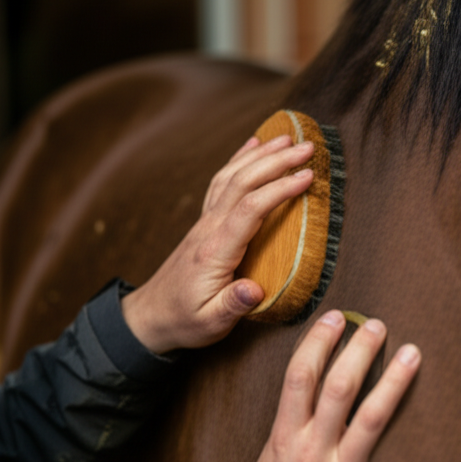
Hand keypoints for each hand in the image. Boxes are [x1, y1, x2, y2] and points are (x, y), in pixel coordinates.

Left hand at [122, 134, 314, 353]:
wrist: (151, 315)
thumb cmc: (186, 320)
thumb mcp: (211, 323)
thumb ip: (233, 305)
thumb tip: (254, 290)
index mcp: (216, 251)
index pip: (250, 209)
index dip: (279, 189)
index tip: (308, 176)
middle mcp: (209, 229)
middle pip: (243, 182)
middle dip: (277, 161)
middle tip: (309, 148)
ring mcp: (205, 222)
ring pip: (232, 176)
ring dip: (260, 154)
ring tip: (288, 139)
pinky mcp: (205, 222)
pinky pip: (222, 181)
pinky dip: (239, 159)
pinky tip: (253, 146)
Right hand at [227, 311, 420, 461]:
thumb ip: (289, 436)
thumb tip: (303, 408)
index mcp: (279, 438)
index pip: (294, 378)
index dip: (312, 344)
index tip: (329, 318)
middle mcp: (298, 443)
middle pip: (317, 379)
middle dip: (340, 343)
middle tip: (364, 318)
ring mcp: (323, 461)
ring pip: (345, 396)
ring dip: (366, 358)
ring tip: (385, 333)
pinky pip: (370, 427)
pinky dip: (390, 392)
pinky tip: (407, 373)